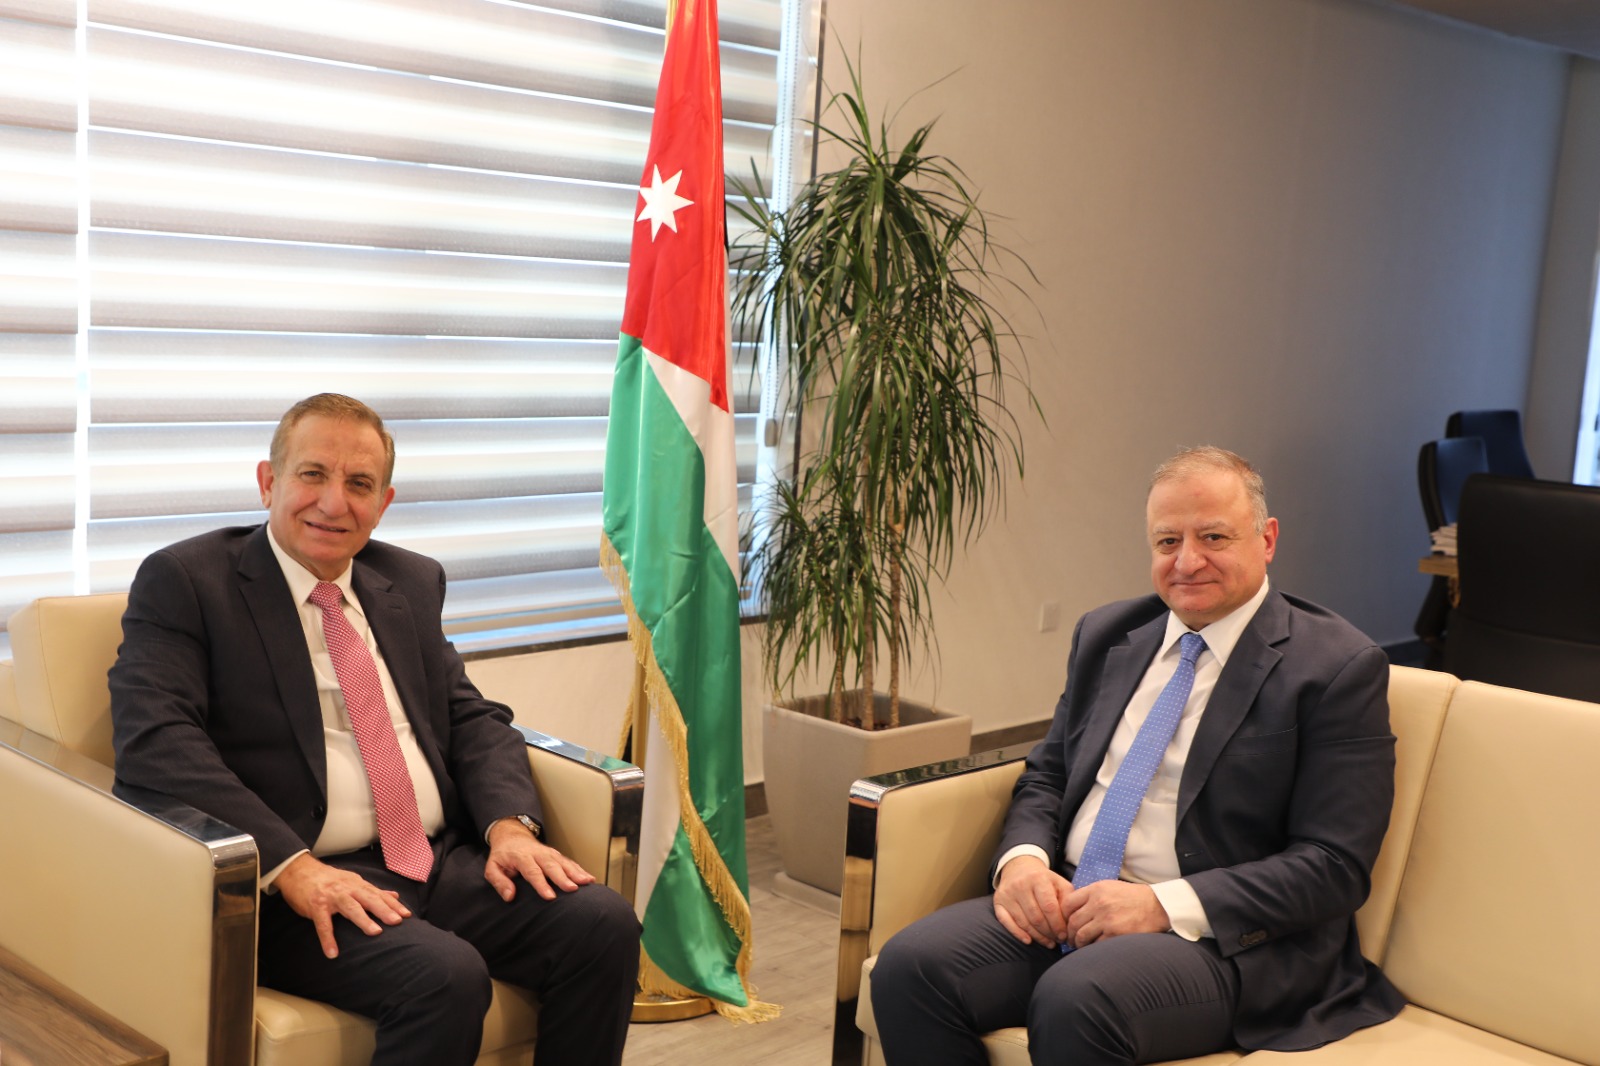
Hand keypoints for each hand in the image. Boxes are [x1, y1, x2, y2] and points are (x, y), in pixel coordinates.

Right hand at [274, 853, 411, 959]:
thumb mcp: (352, 881)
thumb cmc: (328, 880)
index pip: (378, 894)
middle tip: (397, 921)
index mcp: (357, 884)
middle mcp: (347, 889)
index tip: (407, 915)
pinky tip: (332, 952)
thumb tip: (394, 895)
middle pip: (368, 898)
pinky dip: (327, 938)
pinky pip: (323, 924)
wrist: (299, 871)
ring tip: (375, 933)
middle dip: (384, 909)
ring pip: (350, 907)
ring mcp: (332, 897)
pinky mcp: (316, 906)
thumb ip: (372, 890)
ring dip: (363, 919)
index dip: (393, 904)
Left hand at [484, 818, 595, 901]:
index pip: (532, 872)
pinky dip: (580, 870)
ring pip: (564, 862)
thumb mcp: (492, 868)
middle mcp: (538, 853)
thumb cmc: (503, 855)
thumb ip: (499, 882)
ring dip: (576, 872)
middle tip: (572, 888)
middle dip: (563, 877)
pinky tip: (589, 878)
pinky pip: (569, 862)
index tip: (550, 897)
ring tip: (587, 882)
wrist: (512, 836)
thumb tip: (509, 896)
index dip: (541, 884)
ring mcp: (549, 853)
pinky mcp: (556, 855)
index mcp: (521, 857)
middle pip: (552, 866)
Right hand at [993, 855, 1072, 947]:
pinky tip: (1029, 941)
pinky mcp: (998, 901)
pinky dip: (1017, 933)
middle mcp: (1020, 885)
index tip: (1065, 935)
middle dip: (1049, 933)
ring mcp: (1007, 894)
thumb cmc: (1043, 880)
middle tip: (1058, 940)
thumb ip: (1067, 899)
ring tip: (1049, 943)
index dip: (1058, 924)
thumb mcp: (1058, 883)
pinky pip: (1006, 921)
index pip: (1049, 907)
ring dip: (1038, 936)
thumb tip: (1070, 921)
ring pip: (1023, 922)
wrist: (1019, 868)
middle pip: (1036, 917)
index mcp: (1038, 878)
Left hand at [1060, 880, 1169, 948]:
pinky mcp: (1115, 934)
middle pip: (1072, 922)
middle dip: (1068, 933)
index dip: (1063, 916)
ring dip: (1077, 943)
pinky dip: (1091, 948)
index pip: (1068, 903)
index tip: (1064, 922)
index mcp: (1095, 890)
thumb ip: (1091, 895)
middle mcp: (1098, 903)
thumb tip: (1073, 908)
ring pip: (1080, 935)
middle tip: (1069, 939)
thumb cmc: (1133, 897)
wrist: (1157, 905)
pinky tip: (1093, 949)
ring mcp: (1106, 919)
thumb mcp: (1109, 887)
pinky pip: (1095, 944)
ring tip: (1079, 945)